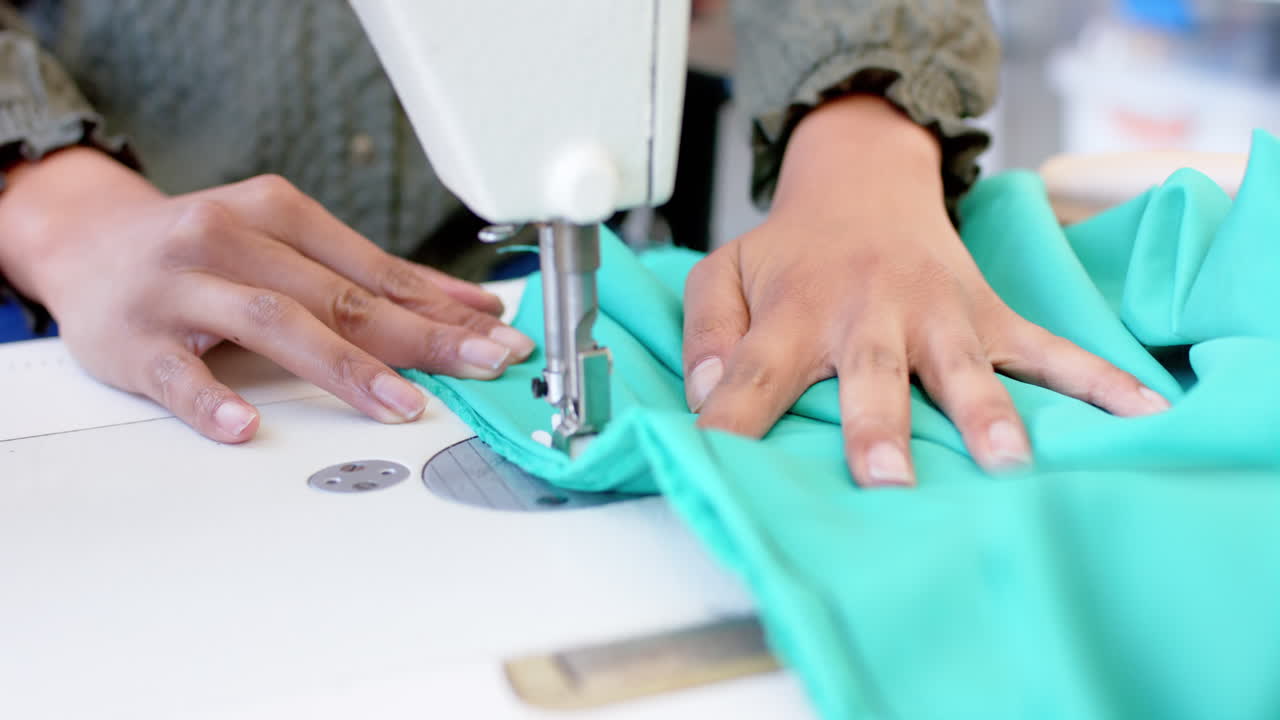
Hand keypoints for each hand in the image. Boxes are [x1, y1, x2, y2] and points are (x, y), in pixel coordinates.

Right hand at [0, 148, 533, 442]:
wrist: (86, 242)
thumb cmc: (203, 250)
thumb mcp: (285, 244)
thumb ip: (370, 279)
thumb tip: (467, 308)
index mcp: (277, 213)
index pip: (375, 269)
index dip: (442, 306)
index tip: (497, 334)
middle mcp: (230, 239)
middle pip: (338, 295)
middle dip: (420, 336)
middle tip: (481, 365)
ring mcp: (180, 287)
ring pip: (271, 321)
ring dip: (345, 367)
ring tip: (399, 403)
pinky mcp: (134, 338)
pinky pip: (178, 372)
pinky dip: (213, 399)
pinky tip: (247, 424)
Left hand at [682, 96, 1169, 486]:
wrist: (864, 182)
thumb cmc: (790, 252)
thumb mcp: (724, 274)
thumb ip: (705, 330)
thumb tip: (705, 393)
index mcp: (795, 312)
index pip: (754, 372)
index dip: (733, 417)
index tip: (717, 462)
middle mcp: (866, 314)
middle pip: (870, 374)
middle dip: (878, 428)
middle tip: (887, 481)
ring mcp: (936, 315)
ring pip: (963, 370)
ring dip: (987, 416)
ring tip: (1010, 466)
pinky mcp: (988, 315)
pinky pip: (1049, 350)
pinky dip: (1097, 383)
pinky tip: (1142, 415)